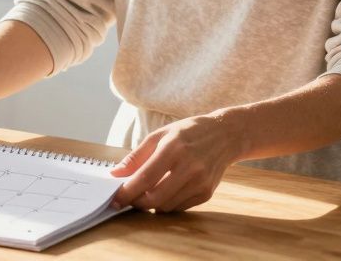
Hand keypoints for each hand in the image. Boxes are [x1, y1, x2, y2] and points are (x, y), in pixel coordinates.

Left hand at [108, 112, 244, 212]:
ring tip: (147, 192)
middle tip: (129, 199)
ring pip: (166, 206)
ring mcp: (200, 182)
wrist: (226, 135)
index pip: (145, 178)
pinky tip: (166, 190)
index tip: (114, 199)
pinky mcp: (207, 193)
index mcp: (174, 148)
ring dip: (151, 204)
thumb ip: (136, 156)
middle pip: (155, 198)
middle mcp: (189, 166)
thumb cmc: (188, 132)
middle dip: (136, 203)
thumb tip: (115, 174)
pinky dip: (167, 204)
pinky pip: (179, 207)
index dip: (127, 191)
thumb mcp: (160, 135)